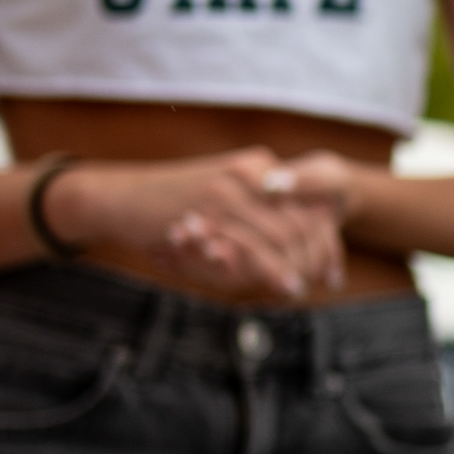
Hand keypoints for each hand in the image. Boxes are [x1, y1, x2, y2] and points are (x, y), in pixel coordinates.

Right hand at [49, 149, 349, 300]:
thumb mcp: (222, 198)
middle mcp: (251, 171)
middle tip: (326, 282)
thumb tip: (295, 250)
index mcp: (259, 165)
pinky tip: (282, 285)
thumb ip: (256, 215)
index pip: (310, 202)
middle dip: (318, 254)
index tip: (333, 269)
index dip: (326, 238)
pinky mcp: (209, 211)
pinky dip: (271, 269)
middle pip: (303, 218)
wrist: (119, 197)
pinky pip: (251, 244)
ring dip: (296, 266)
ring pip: (281, 234)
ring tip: (302, 289)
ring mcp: (230, 189)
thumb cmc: (171, 204)